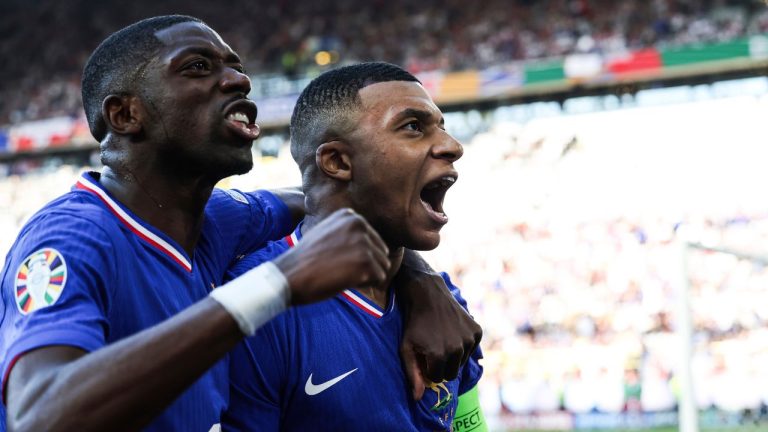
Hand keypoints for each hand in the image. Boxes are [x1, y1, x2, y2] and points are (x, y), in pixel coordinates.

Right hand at [273, 208, 389, 304]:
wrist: (289, 276)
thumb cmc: (306, 260)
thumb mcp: (327, 233)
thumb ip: (349, 232)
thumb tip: (372, 243)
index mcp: (350, 216)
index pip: (373, 240)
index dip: (357, 256)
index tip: (336, 259)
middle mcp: (359, 224)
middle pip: (381, 252)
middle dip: (365, 266)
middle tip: (339, 269)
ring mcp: (364, 242)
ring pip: (382, 266)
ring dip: (366, 276)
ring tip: (341, 274)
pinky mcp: (366, 262)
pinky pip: (379, 279)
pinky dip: (365, 285)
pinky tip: (344, 281)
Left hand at [396, 271, 481, 399]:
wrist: (427, 294)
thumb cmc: (413, 323)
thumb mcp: (406, 348)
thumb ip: (412, 374)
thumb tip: (418, 398)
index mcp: (439, 356)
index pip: (438, 378)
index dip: (429, 369)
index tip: (424, 356)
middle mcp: (457, 349)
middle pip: (452, 373)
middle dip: (442, 365)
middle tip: (433, 349)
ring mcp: (469, 339)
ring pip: (462, 361)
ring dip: (453, 355)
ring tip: (442, 338)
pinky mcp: (477, 330)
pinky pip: (471, 348)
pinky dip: (463, 344)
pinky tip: (452, 331)